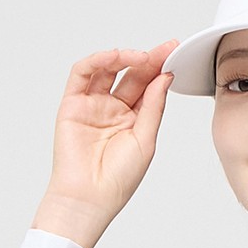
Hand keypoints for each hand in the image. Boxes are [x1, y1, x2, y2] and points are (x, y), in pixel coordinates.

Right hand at [42, 41, 179, 226]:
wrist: (90, 198)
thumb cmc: (118, 179)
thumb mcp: (145, 140)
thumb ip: (153, 107)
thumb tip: (164, 77)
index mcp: (132, 120)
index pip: (147, 87)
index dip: (160, 69)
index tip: (174, 53)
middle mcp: (112, 110)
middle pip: (130, 75)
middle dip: (148, 59)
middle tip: (165, 48)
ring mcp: (92, 106)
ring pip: (107, 70)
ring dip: (124, 58)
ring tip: (142, 57)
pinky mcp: (72, 105)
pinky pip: (82, 74)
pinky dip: (97, 61)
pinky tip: (114, 57)